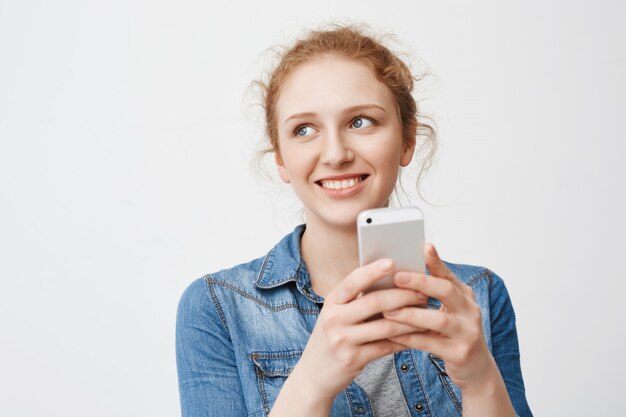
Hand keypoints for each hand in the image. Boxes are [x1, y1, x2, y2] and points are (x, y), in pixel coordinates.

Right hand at [295, 258, 428, 401]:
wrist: (314, 373)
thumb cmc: (332, 337)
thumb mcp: (337, 314)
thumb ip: (357, 300)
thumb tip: (392, 282)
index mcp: (331, 302)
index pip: (353, 281)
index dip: (373, 270)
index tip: (393, 261)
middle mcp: (334, 319)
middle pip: (374, 302)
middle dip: (403, 295)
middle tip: (422, 292)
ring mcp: (343, 340)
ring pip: (385, 326)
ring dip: (410, 319)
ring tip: (426, 313)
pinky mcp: (353, 359)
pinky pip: (386, 347)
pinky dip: (405, 340)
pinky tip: (418, 335)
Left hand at [382, 243, 495, 389]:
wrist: (476, 370)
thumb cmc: (453, 335)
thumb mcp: (448, 311)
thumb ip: (431, 295)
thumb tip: (398, 274)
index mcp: (465, 297)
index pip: (449, 274)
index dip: (436, 261)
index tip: (423, 246)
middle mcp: (470, 311)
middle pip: (446, 291)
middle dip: (421, 282)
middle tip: (397, 277)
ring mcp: (468, 333)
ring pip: (438, 319)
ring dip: (411, 314)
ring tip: (388, 311)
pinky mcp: (460, 353)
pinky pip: (431, 343)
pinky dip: (410, 338)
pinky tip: (392, 335)